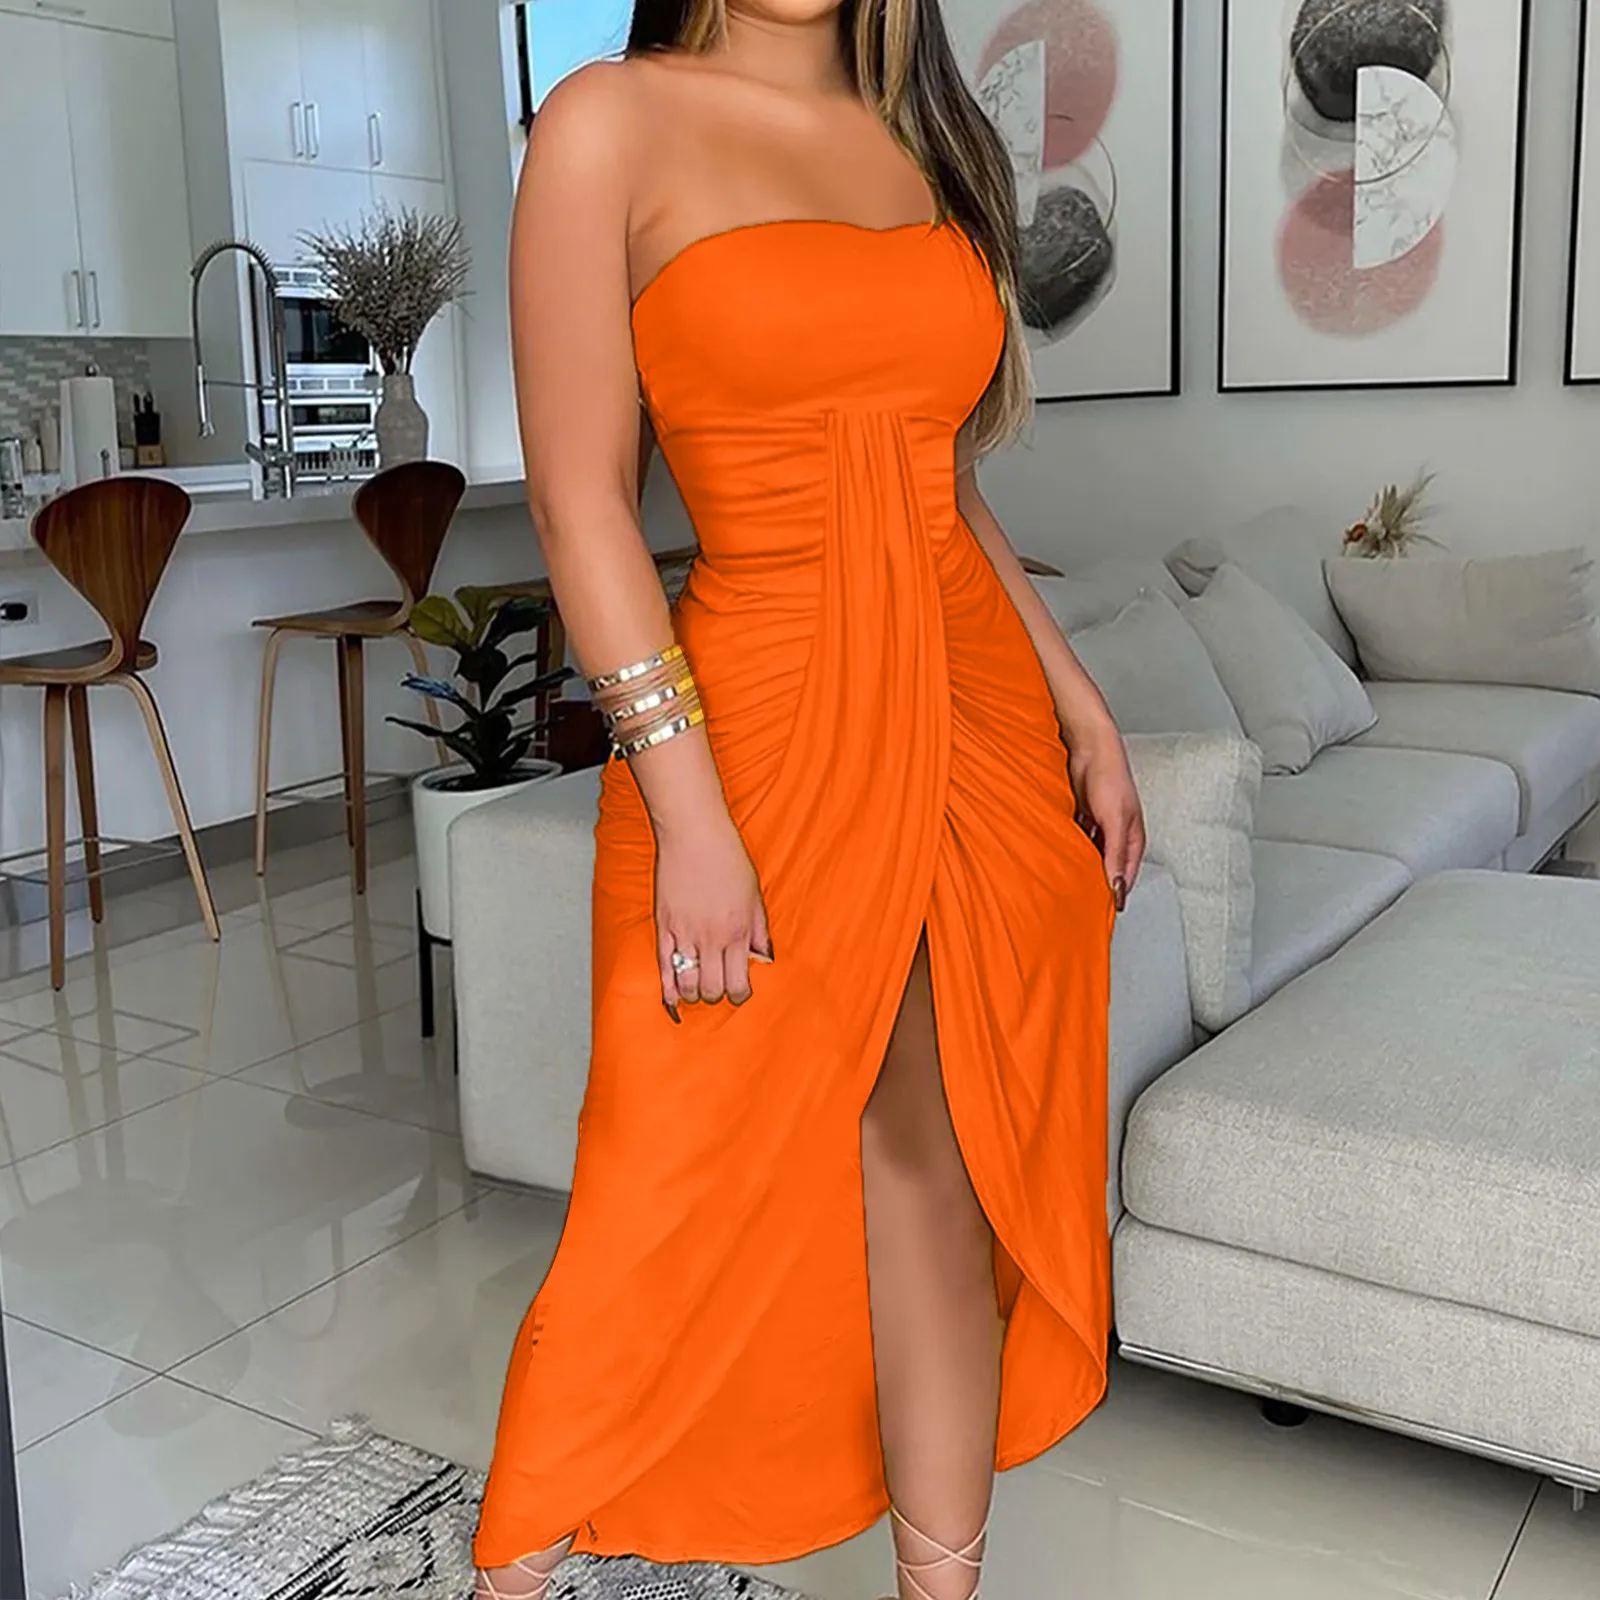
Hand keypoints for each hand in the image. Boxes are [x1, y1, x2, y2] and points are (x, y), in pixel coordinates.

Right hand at [653, 814, 773, 1019]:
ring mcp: (685, 935)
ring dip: (694, 992)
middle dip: (716, 994)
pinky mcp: (663, 927)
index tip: (739, 992)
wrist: (694, 833)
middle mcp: (711, 939)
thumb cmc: (727, 857)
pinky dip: (667, 990)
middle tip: (718, 985)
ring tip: (697, 985)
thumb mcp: (754, 894)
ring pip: (688, 985)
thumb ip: (758, 930)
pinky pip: (663, 968)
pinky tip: (672, 1000)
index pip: (739, 984)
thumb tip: (763, 958)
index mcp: (738, 932)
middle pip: (713, 990)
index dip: (739, 995)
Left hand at [1067, 727, 1145, 913]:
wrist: (1088, 746)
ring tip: (1062, 884)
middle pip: (1106, 869)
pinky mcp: (1081, 819)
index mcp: (1133, 839)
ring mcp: (1098, 828)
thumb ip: (1116, 854)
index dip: (1114, 896)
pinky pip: (1073, 842)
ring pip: (1088, 856)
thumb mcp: (1116, 820)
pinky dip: (1066, 850)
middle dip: (1093, 883)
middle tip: (1075, 904)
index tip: (1099, 916)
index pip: (1126, 878)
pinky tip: (1054, 859)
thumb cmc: (1110, 775)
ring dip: (1078, 867)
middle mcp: (1116, 836)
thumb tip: (1118, 886)